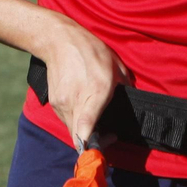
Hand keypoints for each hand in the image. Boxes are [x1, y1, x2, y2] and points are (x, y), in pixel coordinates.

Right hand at [36, 16, 127, 149]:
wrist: (59, 41)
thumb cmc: (91, 51)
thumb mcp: (115, 66)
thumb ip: (125, 87)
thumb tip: (132, 101)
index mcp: (95, 93)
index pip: (86, 127)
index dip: (93, 144)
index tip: (104, 146)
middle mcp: (74, 102)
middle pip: (80, 137)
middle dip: (95, 141)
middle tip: (109, 135)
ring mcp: (61, 104)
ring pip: (73, 130)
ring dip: (85, 132)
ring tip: (98, 121)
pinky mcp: (54, 103)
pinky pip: (67, 120)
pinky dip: (76, 121)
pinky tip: (85, 110)